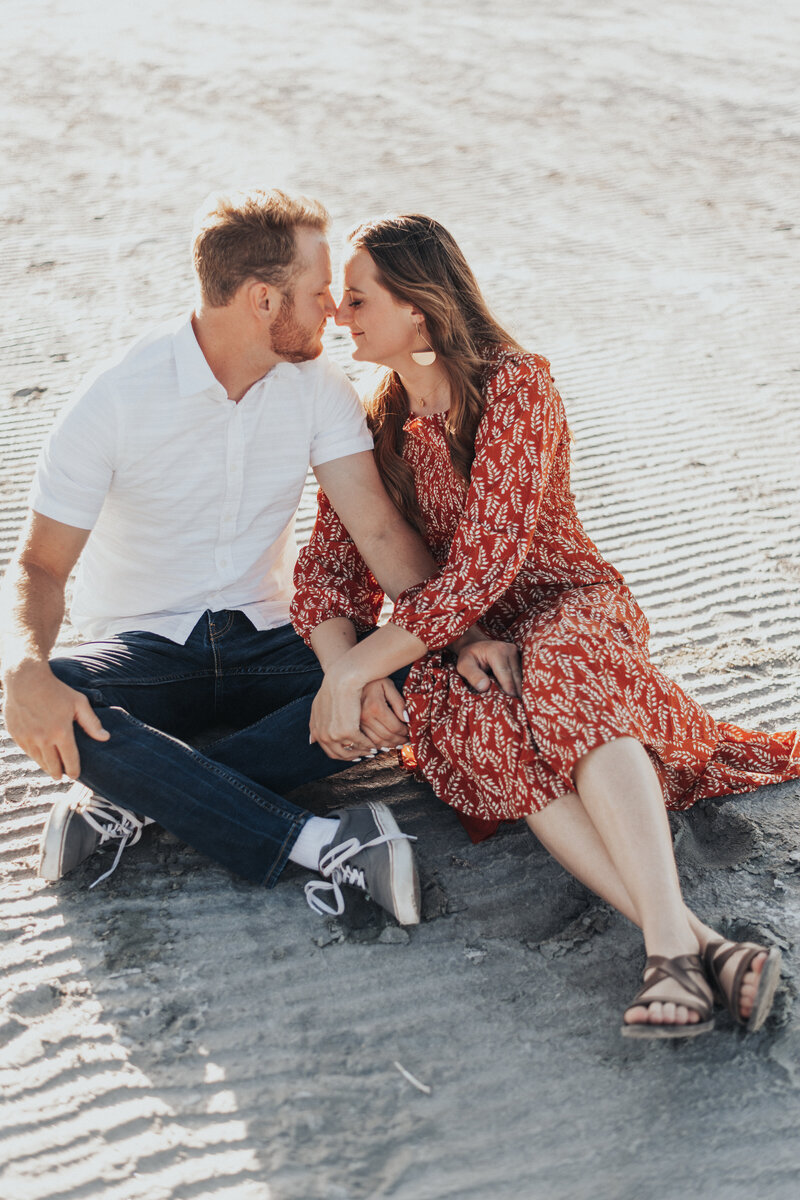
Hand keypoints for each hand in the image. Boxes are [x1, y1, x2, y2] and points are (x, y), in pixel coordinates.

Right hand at [2, 661, 108, 780]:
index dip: (74, 770)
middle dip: (59, 773)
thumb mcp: (79, 703)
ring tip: (52, 770)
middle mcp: (43, 738)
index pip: (70, 759)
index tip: (76, 775)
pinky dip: (34, 756)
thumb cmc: (56, 690)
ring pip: (38, 760)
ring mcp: (28, 738)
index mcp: (61, 732)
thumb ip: (91, 723)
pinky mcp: (16, 734)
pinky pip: (27, 751)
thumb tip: (105, 738)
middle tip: (62, 776)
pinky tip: (39, 756)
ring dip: (46, 767)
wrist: (26, 680)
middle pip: (52, 765)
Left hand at [309, 666, 374, 760]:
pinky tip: (376, 743)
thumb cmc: (333, 688)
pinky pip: (362, 743)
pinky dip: (370, 745)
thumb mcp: (317, 706)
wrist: (341, 679)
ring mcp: (335, 735)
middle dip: (352, 756)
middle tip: (364, 754)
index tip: (353, 752)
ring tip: (371, 749)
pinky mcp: (348, 732)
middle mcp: (323, 736)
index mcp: (316, 730)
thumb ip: (315, 723)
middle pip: (339, 754)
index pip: (328, 750)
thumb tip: (311, 741)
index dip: (342, 753)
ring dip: (362, 752)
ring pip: (351, 751)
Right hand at [359, 678, 408, 748]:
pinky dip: (378, 745)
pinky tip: (385, 743)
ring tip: (398, 743)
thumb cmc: (373, 680)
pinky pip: (366, 741)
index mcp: (375, 706)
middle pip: (386, 736)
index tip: (410, 732)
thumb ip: (399, 702)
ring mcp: (357, 723)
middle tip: (407, 740)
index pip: (394, 727)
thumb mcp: (388, 686)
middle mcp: (364, 717)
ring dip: (389, 745)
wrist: (351, 679)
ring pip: (376, 742)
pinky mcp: (352, 726)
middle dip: (399, 740)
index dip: (405, 732)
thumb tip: (407, 720)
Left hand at [456, 639, 522, 697]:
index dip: (509, 687)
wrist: (475, 646)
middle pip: (516, 674)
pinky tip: (518, 694)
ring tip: (518, 702)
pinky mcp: (520, 657)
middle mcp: (509, 649)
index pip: (505, 673)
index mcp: (496, 651)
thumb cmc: (469, 657)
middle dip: (516, 690)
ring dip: (519, 688)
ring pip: (521, 675)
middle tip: (516, 705)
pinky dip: (520, 683)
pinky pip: (522, 673)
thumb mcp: (464, 665)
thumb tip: (485, 687)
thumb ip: (473, 675)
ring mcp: (516, 652)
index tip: (511, 699)